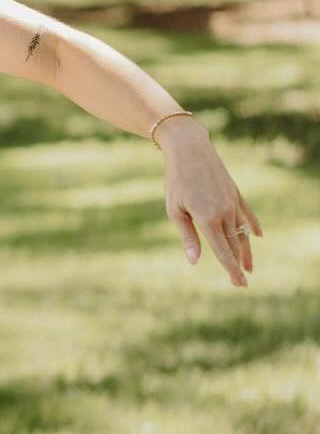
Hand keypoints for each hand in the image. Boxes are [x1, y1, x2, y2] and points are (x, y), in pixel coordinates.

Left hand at [158, 120, 262, 286]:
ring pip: (242, 232)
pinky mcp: (235, 193)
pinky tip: (258, 236)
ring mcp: (232, 202)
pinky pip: (247, 214)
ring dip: (246, 250)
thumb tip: (194, 261)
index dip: (231, 270)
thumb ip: (188, 236)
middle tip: (242, 283)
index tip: (239, 284)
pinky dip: (253, 226)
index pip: (223, 252)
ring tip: (249, 267)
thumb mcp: (175, 210)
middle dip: (239, 265)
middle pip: (235, 245)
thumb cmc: (176, 181)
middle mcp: (225, 213)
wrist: (189, 150)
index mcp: (208, 220)